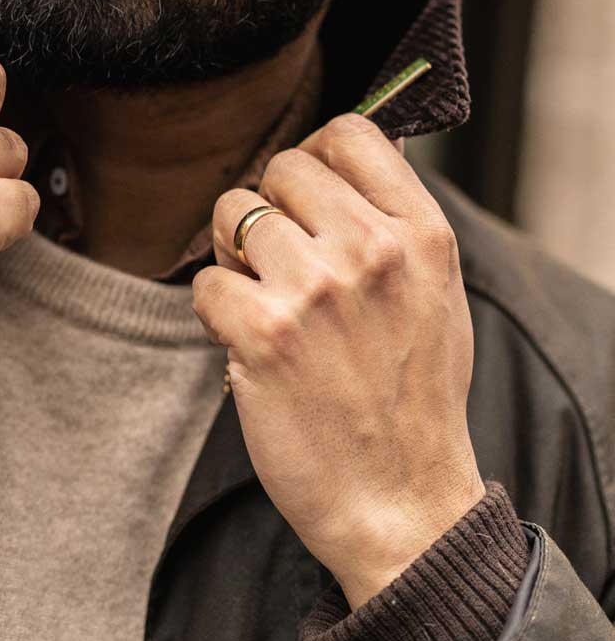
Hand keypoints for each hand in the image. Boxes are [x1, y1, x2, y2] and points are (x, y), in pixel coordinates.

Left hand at [191, 113, 484, 607]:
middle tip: (282, 267)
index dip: (314, 158)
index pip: (349, 133)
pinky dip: (213, 313)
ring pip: (232, 214)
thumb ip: (394, 220)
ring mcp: (316, 290)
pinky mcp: (264, 334)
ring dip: (234, 257)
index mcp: (422, 234)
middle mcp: (372, 250)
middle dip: (270, 212)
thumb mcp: (436, 293)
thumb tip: (344, 148)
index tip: (307, 197)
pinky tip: (247, 346)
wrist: (402, 507)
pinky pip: (204, 282)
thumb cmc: (413, 400)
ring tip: (266, 303)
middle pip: (281, 168)